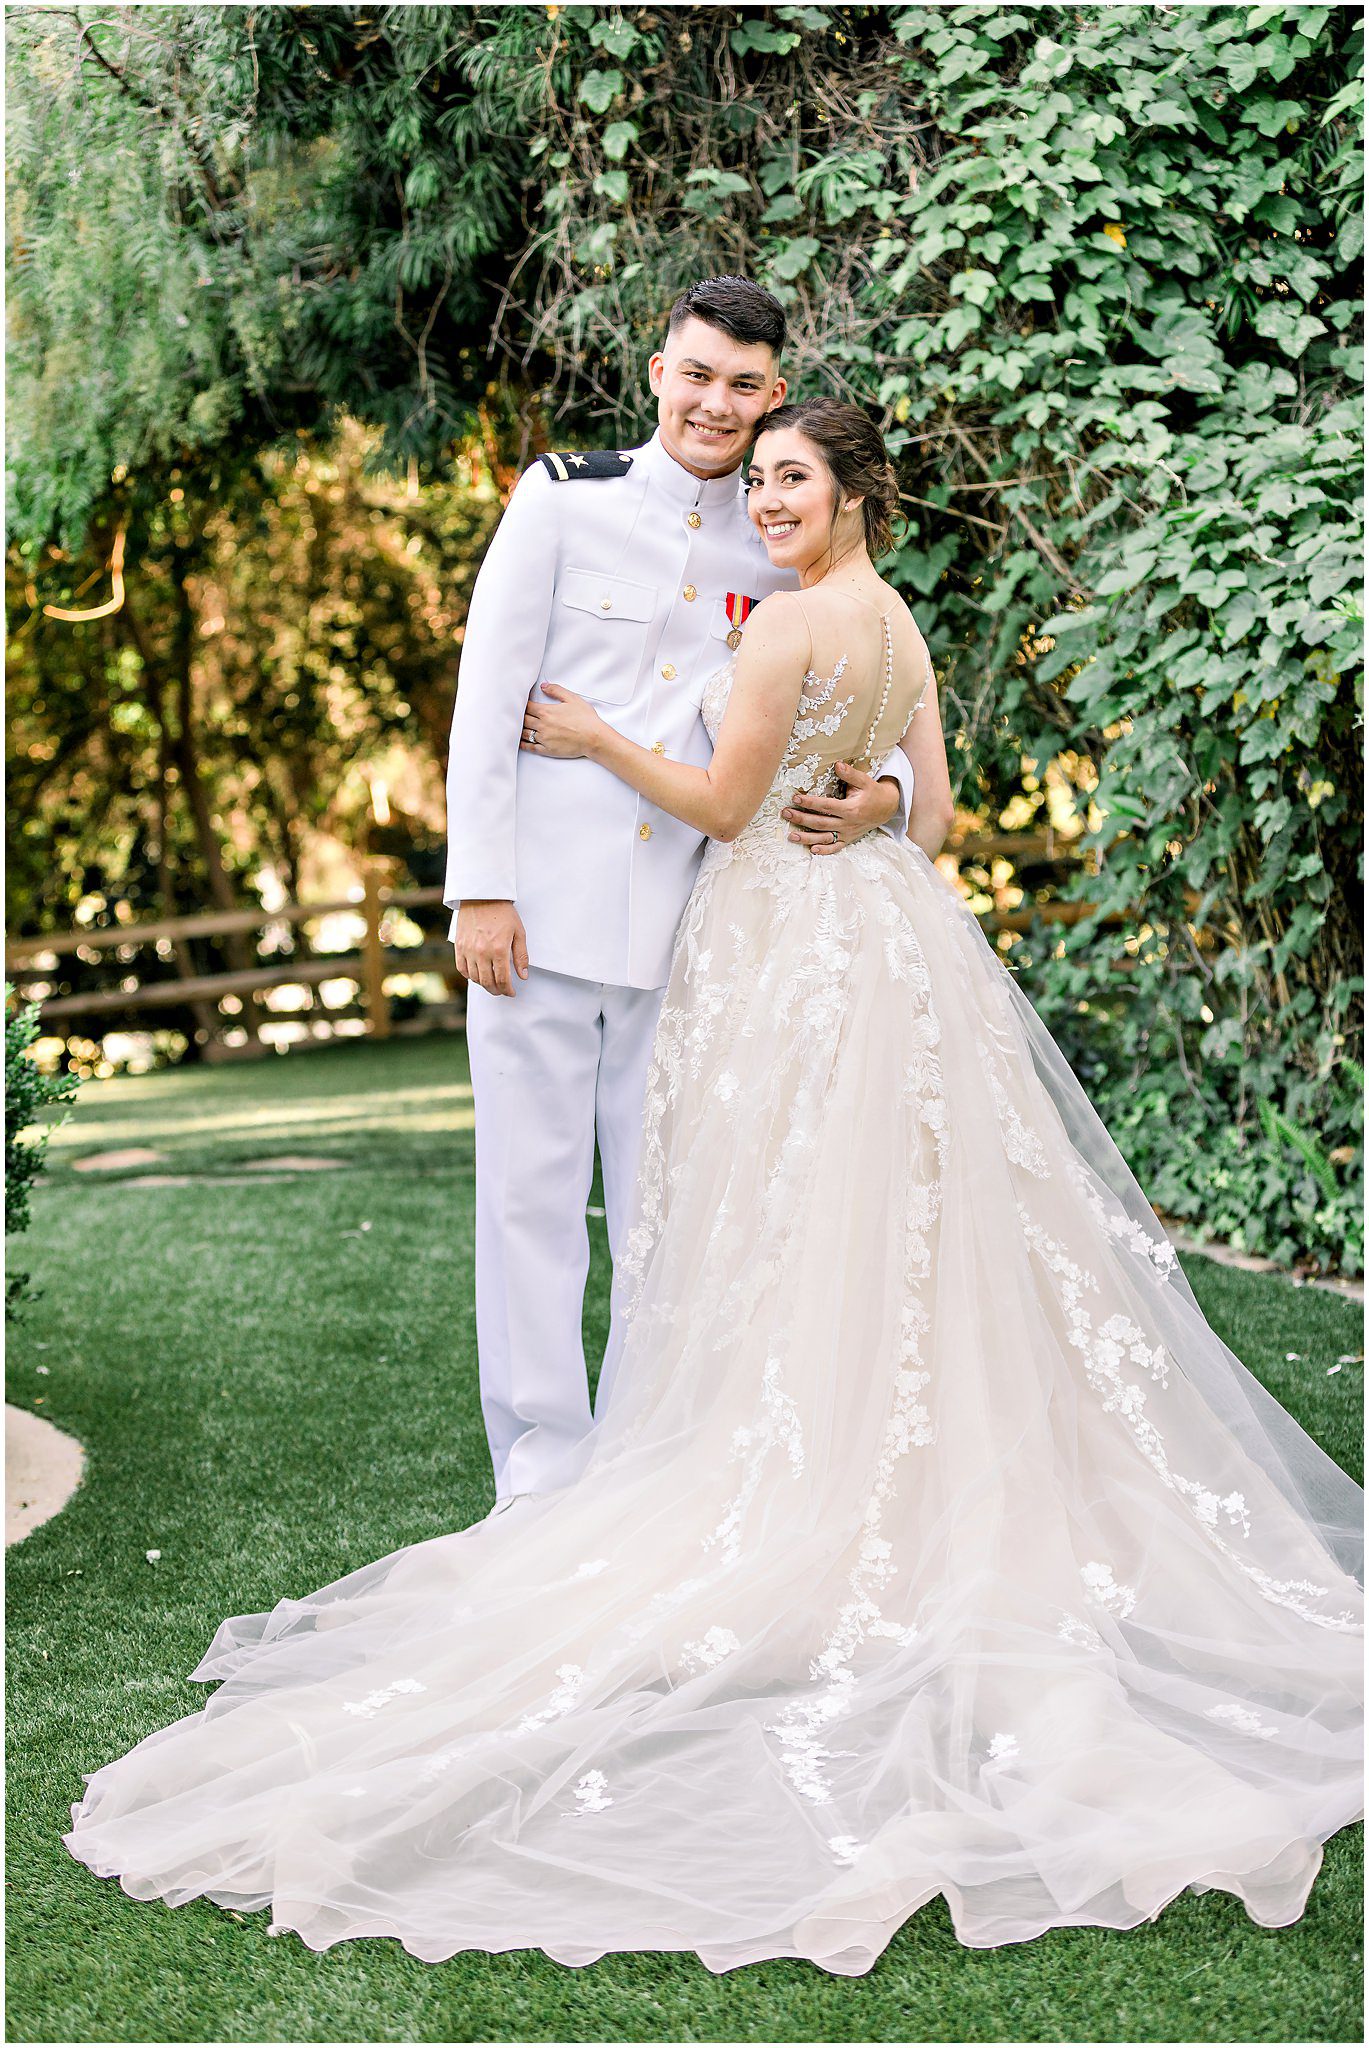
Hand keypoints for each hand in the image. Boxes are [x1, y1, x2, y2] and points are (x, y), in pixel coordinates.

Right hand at [454, 899, 527, 997]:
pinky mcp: (459, 946)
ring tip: (491, 983)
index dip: (508, 990)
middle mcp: (482, 952)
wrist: (482, 896)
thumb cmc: (502, 912)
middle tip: (502, 991)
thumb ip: (521, 956)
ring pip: (475, 978)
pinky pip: (462, 968)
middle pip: (488, 982)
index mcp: (499, 949)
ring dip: (484, 984)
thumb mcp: (519, 932)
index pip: (503, 979)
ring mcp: (468, 950)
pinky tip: (476, 976)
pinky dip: (469, 976)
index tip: (511, 992)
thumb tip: (523, 976)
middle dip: (497, 990)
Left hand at [520, 684, 605, 760]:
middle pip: (523, 720)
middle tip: (519, 715)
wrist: (593, 738)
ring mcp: (544, 739)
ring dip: (520, 729)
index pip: (527, 706)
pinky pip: (531, 747)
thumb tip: (543, 686)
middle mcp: (542, 725)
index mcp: (546, 712)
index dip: (523, 704)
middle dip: (521, 716)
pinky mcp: (547, 750)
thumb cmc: (585, 719)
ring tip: (518, 727)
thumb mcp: (572, 699)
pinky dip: (524, 744)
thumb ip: (556, 690)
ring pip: (525, 733)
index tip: (523, 704)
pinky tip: (521, 742)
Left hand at [782, 761, 898, 854]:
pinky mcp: (848, 839)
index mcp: (850, 809)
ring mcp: (847, 834)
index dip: (810, 803)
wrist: (887, 808)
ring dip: (807, 838)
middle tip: (785, 813)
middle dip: (802, 818)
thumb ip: (850, 774)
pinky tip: (812, 850)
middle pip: (821, 823)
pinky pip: (835, 848)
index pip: (826, 806)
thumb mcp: (865, 781)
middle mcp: (847, 824)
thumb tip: (837, 764)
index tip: (795, 798)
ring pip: (824, 838)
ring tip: (791, 836)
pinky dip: (825, 851)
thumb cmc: (873, 793)